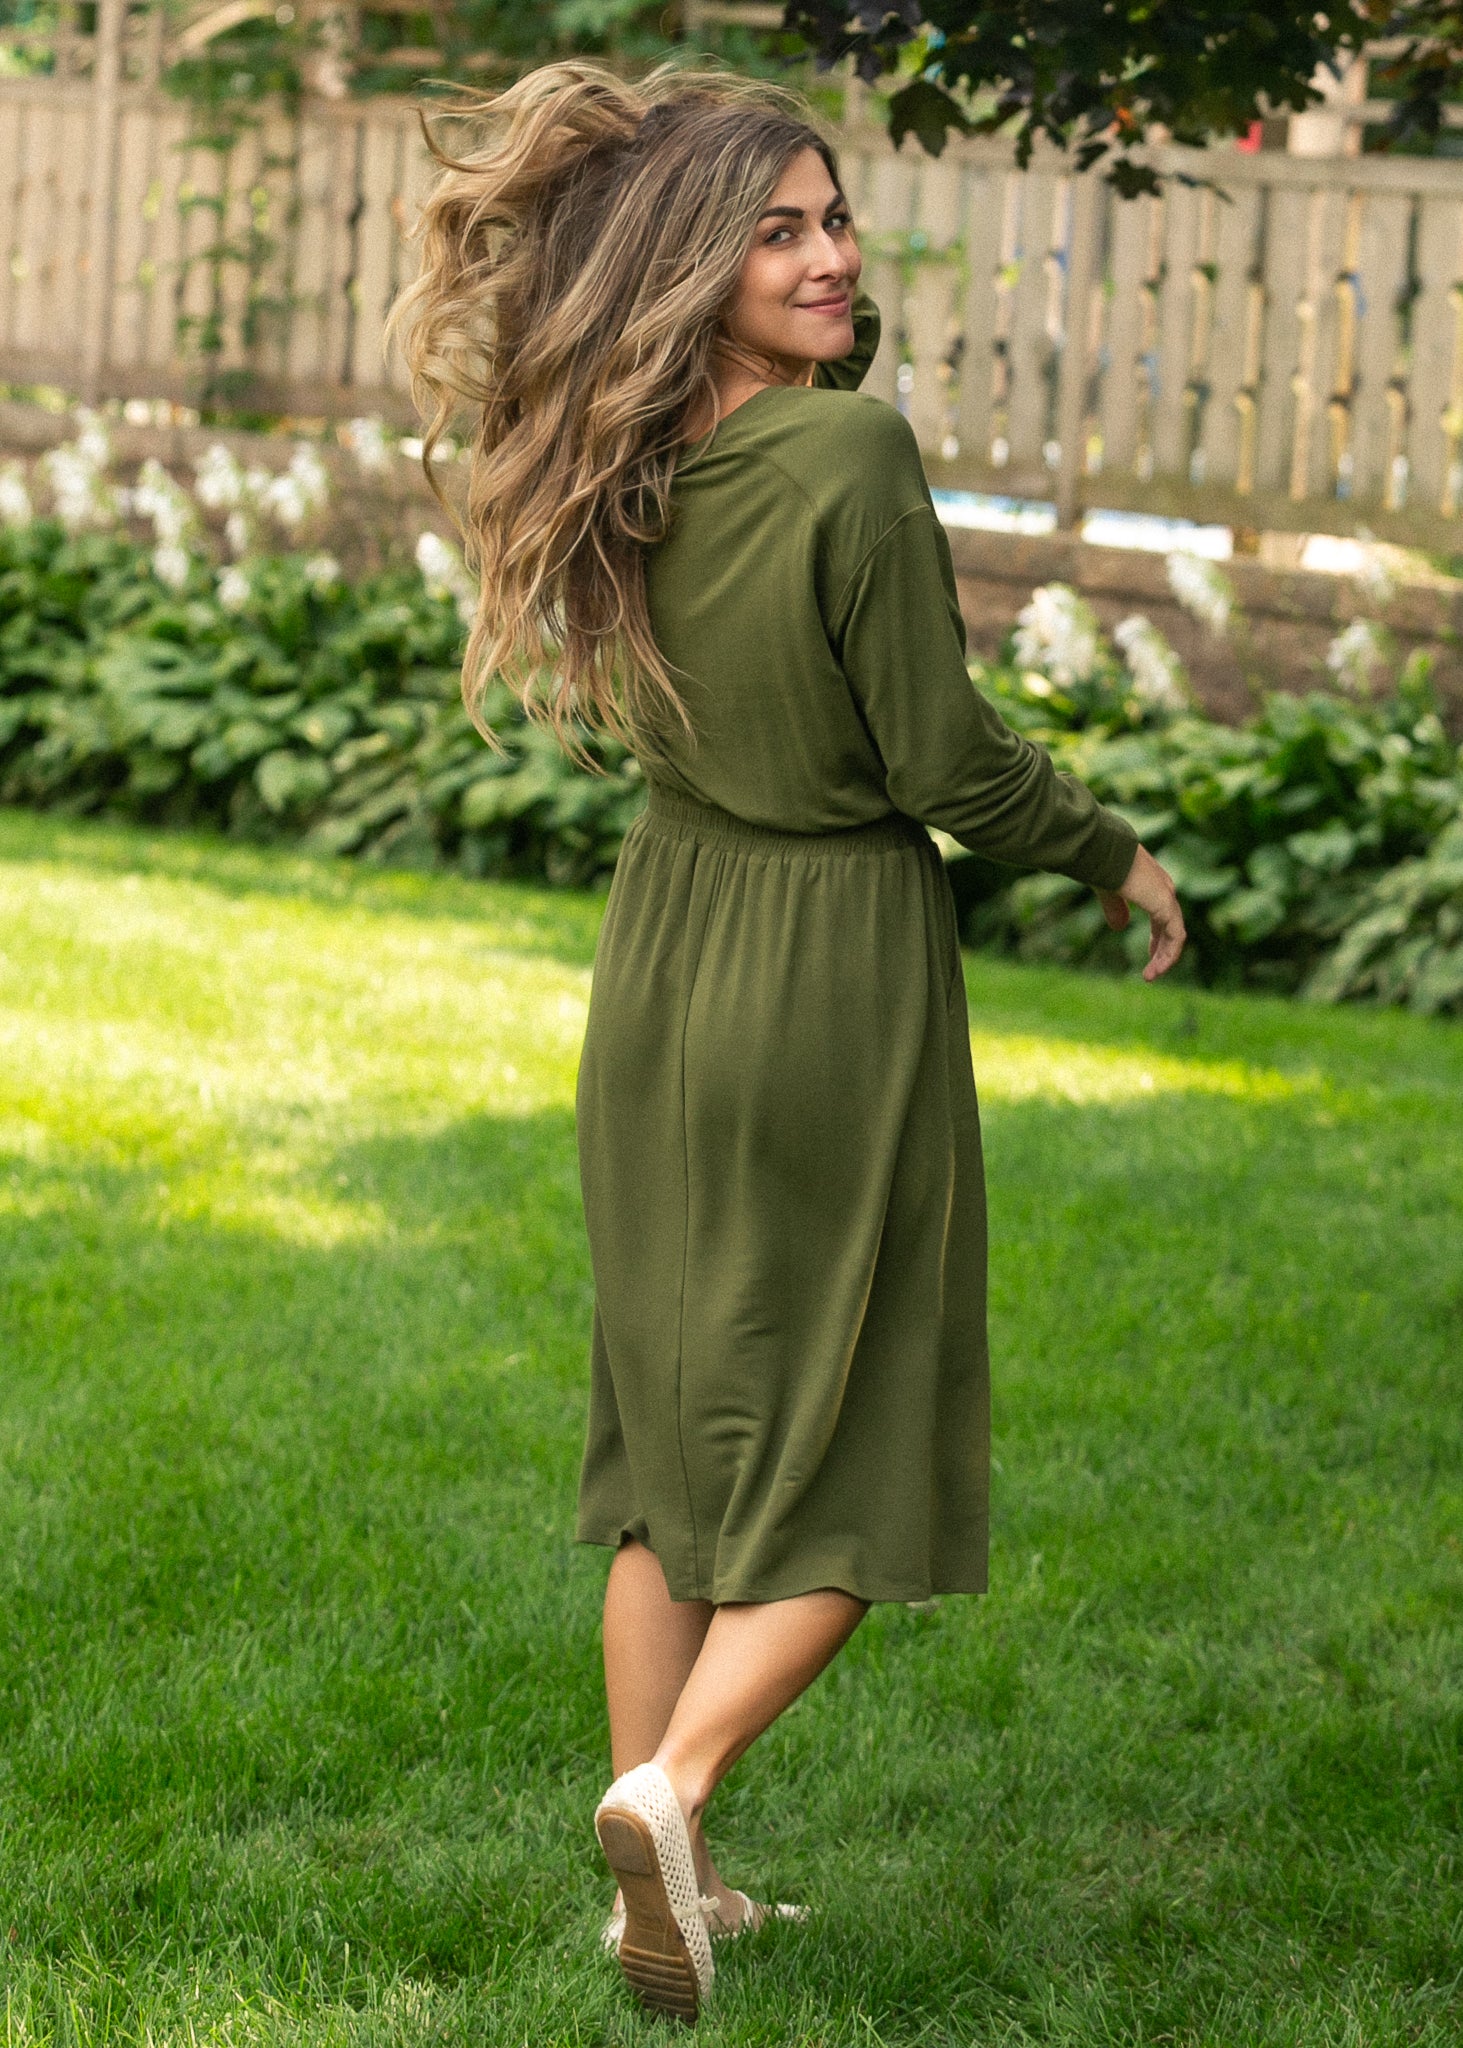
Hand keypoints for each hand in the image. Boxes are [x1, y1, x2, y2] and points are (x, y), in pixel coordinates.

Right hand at [1096, 846, 1185, 981]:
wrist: (1104, 852)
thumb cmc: (1102, 866)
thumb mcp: (1108, 893)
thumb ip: (1115, 909)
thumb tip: (1119, 928)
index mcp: (1152, 885)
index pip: (1163, 916)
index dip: (1157, 937)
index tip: (1150, 955)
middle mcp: (1164, 889)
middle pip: (1171, 927)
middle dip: (1162, 951)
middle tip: (1151, 973)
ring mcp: (1166, 897)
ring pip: (1175, 935)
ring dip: (1165, 958)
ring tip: (1151, 976)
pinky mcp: (1165, 905)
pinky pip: (1175, 936)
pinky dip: (1168, 954)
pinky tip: (1157, 968)